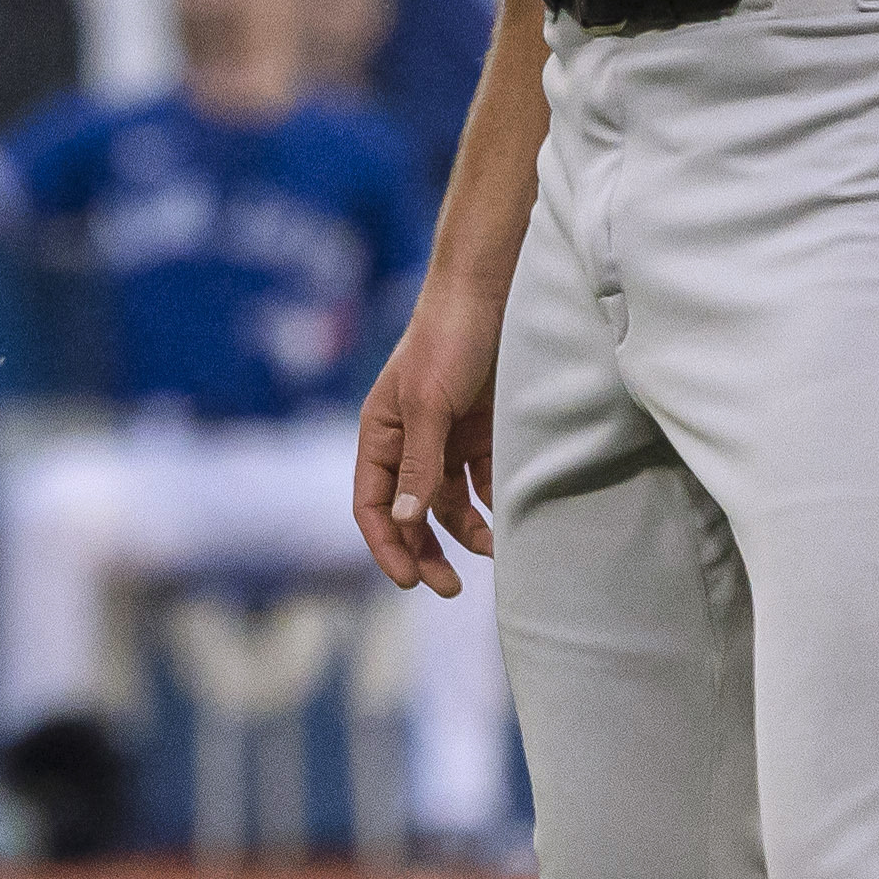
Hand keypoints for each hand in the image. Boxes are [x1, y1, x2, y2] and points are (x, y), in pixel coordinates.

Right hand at [356, 283, 499, 594]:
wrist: (492, 290)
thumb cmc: (447, 340)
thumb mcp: (429, 404)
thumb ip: (418, 464)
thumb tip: (404, 520)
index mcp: (380, 434)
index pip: (371, 505)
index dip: (387, 546)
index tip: (411, 581)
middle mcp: (408, 441)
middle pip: (408, 513)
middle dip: (426, 551)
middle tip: (450, 588)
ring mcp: (445, 438)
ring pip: (448, 503)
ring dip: (465, 530)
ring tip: (494, 548)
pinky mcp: (481, 431)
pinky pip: (480, 480)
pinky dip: (490, 502)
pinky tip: (507, 516)